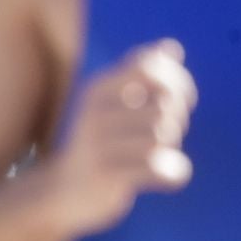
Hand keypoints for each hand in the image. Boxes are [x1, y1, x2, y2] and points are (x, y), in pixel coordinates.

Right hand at [47, 39, 196, 236]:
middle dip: (178, 122)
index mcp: (98, 90)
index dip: (178, 82)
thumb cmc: (96, 144)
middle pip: (164, 106)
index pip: (152, 68)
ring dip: (172, 149)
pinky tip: (168, 178)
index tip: (181, 102)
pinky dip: (175, 173)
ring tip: (160, 157)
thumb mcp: (110, 103)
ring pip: (163, 136)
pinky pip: (159, 167)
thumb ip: (139, 73)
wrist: (59, 193)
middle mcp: (95, 113)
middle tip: (167, 137)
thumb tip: (172, 47)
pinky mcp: (106, 177)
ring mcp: (98, 145)